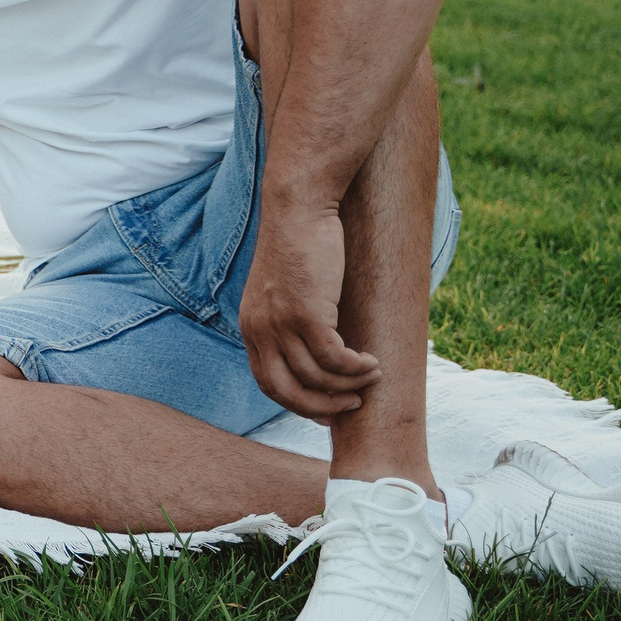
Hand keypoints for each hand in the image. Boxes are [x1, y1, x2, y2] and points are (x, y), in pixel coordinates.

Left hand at [239, 200, 379, 416]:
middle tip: (351, 404)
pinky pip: (333, 357)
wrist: (298, 210)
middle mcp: (259, 330)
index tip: (324, 409)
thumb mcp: (282, 291)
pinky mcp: (305, 313)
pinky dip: (354, 367)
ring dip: (348, 384)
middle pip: (285, 390)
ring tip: (371, 375)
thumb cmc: (298, 247)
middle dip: (321, 405)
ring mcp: (280, 323)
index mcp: (250, 327)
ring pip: (316, 376)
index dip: (297, 402)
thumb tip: (317, 350)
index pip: (268, 382)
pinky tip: (370, 361)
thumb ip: (288, 321)